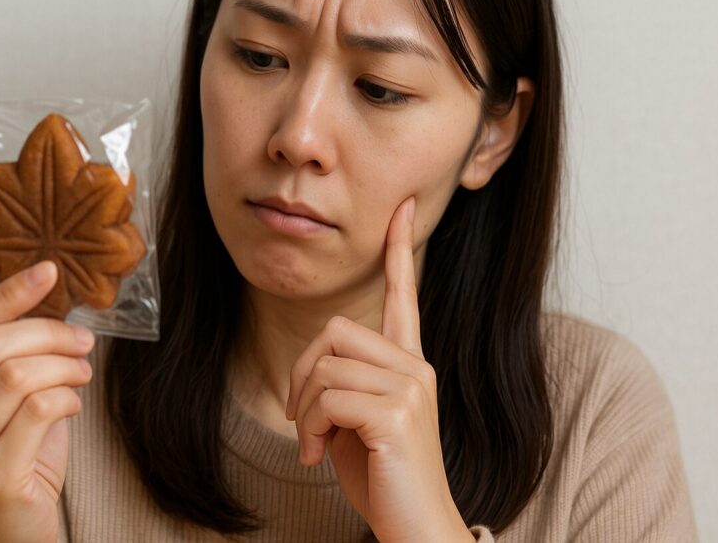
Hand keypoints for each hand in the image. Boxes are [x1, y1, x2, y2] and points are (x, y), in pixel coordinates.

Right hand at [0, 260, 94, 542]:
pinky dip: (68, 397)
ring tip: (82, 373)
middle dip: (49, 332)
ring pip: (19, 375)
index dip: (9, 294)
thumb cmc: (14, 466)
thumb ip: (15, 362)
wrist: (8, 536)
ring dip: (64, 365)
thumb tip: (51, 304)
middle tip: (84, 338)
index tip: (49, 271)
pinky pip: (40, 409)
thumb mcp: (6, 407)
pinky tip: (73, 405)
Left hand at [285, 197, 473, 542]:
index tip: (405, 207)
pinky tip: (320, 457)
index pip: (404, 295)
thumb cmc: (383, 476)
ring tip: (315, 445)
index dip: (400, 250)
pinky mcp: (397, 413)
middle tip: (302, 419)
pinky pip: (329, 397)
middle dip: (302, 373)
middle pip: (335, 331)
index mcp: (408, 362)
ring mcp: (410, 387)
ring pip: (326, 366)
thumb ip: (344, 383)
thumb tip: (315, 368)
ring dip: (305, 410)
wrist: (415, 526)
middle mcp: (416, 366)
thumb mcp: (357, 421)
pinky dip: (311, 429)